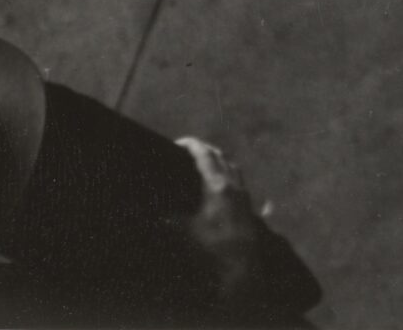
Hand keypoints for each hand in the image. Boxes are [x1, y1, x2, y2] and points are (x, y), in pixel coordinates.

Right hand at [177, 137, 263, 273]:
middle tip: (187, 150)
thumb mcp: (186, 231)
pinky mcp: (247, 199)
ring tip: (201, 161)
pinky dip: (226, 169)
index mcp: (217, 185)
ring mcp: (242, 189)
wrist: (241, 260)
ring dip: (217, 157)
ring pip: (231, 163)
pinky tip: (219, 178)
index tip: (179, 142)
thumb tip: (155, 213)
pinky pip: (237, 174)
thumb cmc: (212, 245)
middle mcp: (232, 182)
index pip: (205, 156)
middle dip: (203, 149)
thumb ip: (170, 218)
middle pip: (219, 155)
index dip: (192, 145)